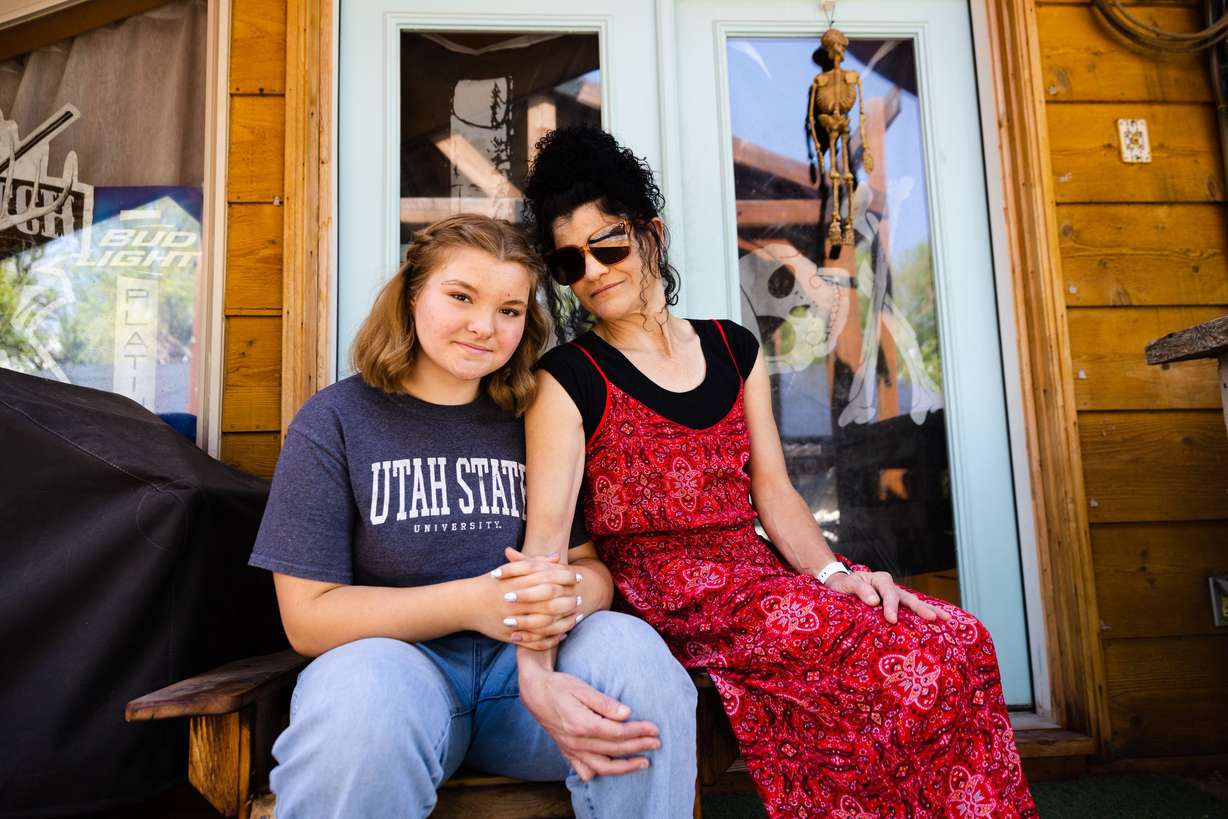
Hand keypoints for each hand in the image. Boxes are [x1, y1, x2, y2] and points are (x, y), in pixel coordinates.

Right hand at [469, 549, 582, 649]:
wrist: (466, 603)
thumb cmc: (492, 583)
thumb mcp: (511, 570)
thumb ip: (535, 563)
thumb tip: (557, 557)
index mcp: (516, 582)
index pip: (548, 579)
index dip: (566, 578)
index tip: (578, 577)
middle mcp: (514, 601)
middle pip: (549, 602)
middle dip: (568, 600)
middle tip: (579, 599)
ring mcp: (511, 621)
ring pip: (545, 624)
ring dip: (564, 621)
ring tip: (576, 617)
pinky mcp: (508, 637)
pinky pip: (534, 641)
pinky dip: (550, 640)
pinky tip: (562, 635)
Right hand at [518, 667, 660, 780]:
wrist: (534, 692)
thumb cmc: (559, 686)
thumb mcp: (582, 688)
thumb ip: (605, 703)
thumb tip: (626, 714)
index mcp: (582, 724)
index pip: (618, 733)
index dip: (639, 732)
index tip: (655, 729)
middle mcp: (576, 741)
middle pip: (614, 750)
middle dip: (639, 747)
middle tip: (657, 743)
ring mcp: (571, 749)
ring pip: (602, 767)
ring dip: (625, 767)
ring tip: (644, 762)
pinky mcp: (567, 751)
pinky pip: (585, 769)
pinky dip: (600, 772)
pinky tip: (613, 768)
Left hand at [823, 570, 951, 623]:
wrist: (839, 586)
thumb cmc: (843, 586)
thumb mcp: (846, 584)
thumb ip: (859, 589)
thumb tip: (875, 601)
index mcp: (879, 579)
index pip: (888, 593)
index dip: (891, 606)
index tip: (891, 619)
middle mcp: (890, 587)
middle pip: (908, 597)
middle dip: (921, 608)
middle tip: (933, 618)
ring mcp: (894, 596)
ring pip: (913, 603)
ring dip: (929, 611)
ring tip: (946, 618)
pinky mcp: (895, 606)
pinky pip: (909, 611)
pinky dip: (922, 616)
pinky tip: (936, 624)